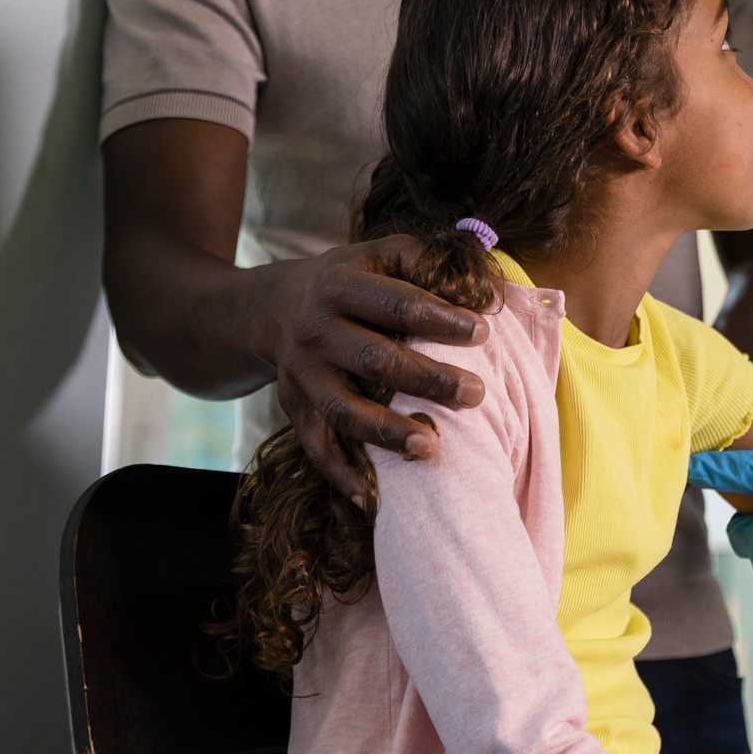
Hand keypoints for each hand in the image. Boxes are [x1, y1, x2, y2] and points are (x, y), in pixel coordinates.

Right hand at [258, 236, 486, 503]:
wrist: (269, 306)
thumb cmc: (348, 279)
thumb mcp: (379, 253)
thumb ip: (426, 262)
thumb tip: (484, 287)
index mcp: (341, 285)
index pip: (396, 303)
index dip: (440, 318)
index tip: (483, 332)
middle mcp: (316, 330)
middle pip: (375, 359)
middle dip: (428, 378)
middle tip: (477, 394)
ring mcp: (301, 373)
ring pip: (343, 409)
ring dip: (386, 431)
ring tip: (432, 447)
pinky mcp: (292, 407)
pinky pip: (315, 446)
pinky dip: (340, 475)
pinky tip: (372, 500)